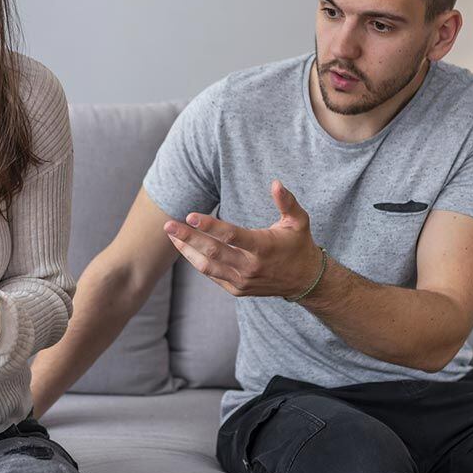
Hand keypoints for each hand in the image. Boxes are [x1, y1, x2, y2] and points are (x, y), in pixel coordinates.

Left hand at [163, 180, 323, 297]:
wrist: (305, 281)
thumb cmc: (299, 245)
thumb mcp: (299, 221)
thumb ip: (286, 201)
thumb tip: (276, 182)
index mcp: (263, 248)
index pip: (231, 236)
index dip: (209, 226)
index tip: (189, 216)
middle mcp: (250, 267)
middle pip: (212, 251)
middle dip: (187, 237)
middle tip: (167, 224)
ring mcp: (242, 281)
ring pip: (206, 266)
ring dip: (186, 250)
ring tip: (171, 235)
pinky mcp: (237, 289)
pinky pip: (211, 275)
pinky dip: (197, 261)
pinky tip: (186, 248)